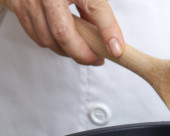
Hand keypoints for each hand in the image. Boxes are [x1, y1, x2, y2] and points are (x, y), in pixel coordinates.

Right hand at [6, 0, 124, 64]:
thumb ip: (95, 10)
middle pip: (64, 34)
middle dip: (82, 54)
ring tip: (82, 52)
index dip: (108, 31)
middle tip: (97, 59)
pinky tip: (64, 43)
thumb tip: (106, 39)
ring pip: (48, 40)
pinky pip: (36, 36)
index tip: (117, 50)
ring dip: (67, 52)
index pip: (96, 9)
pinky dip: (53, 45)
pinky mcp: (17, 6)